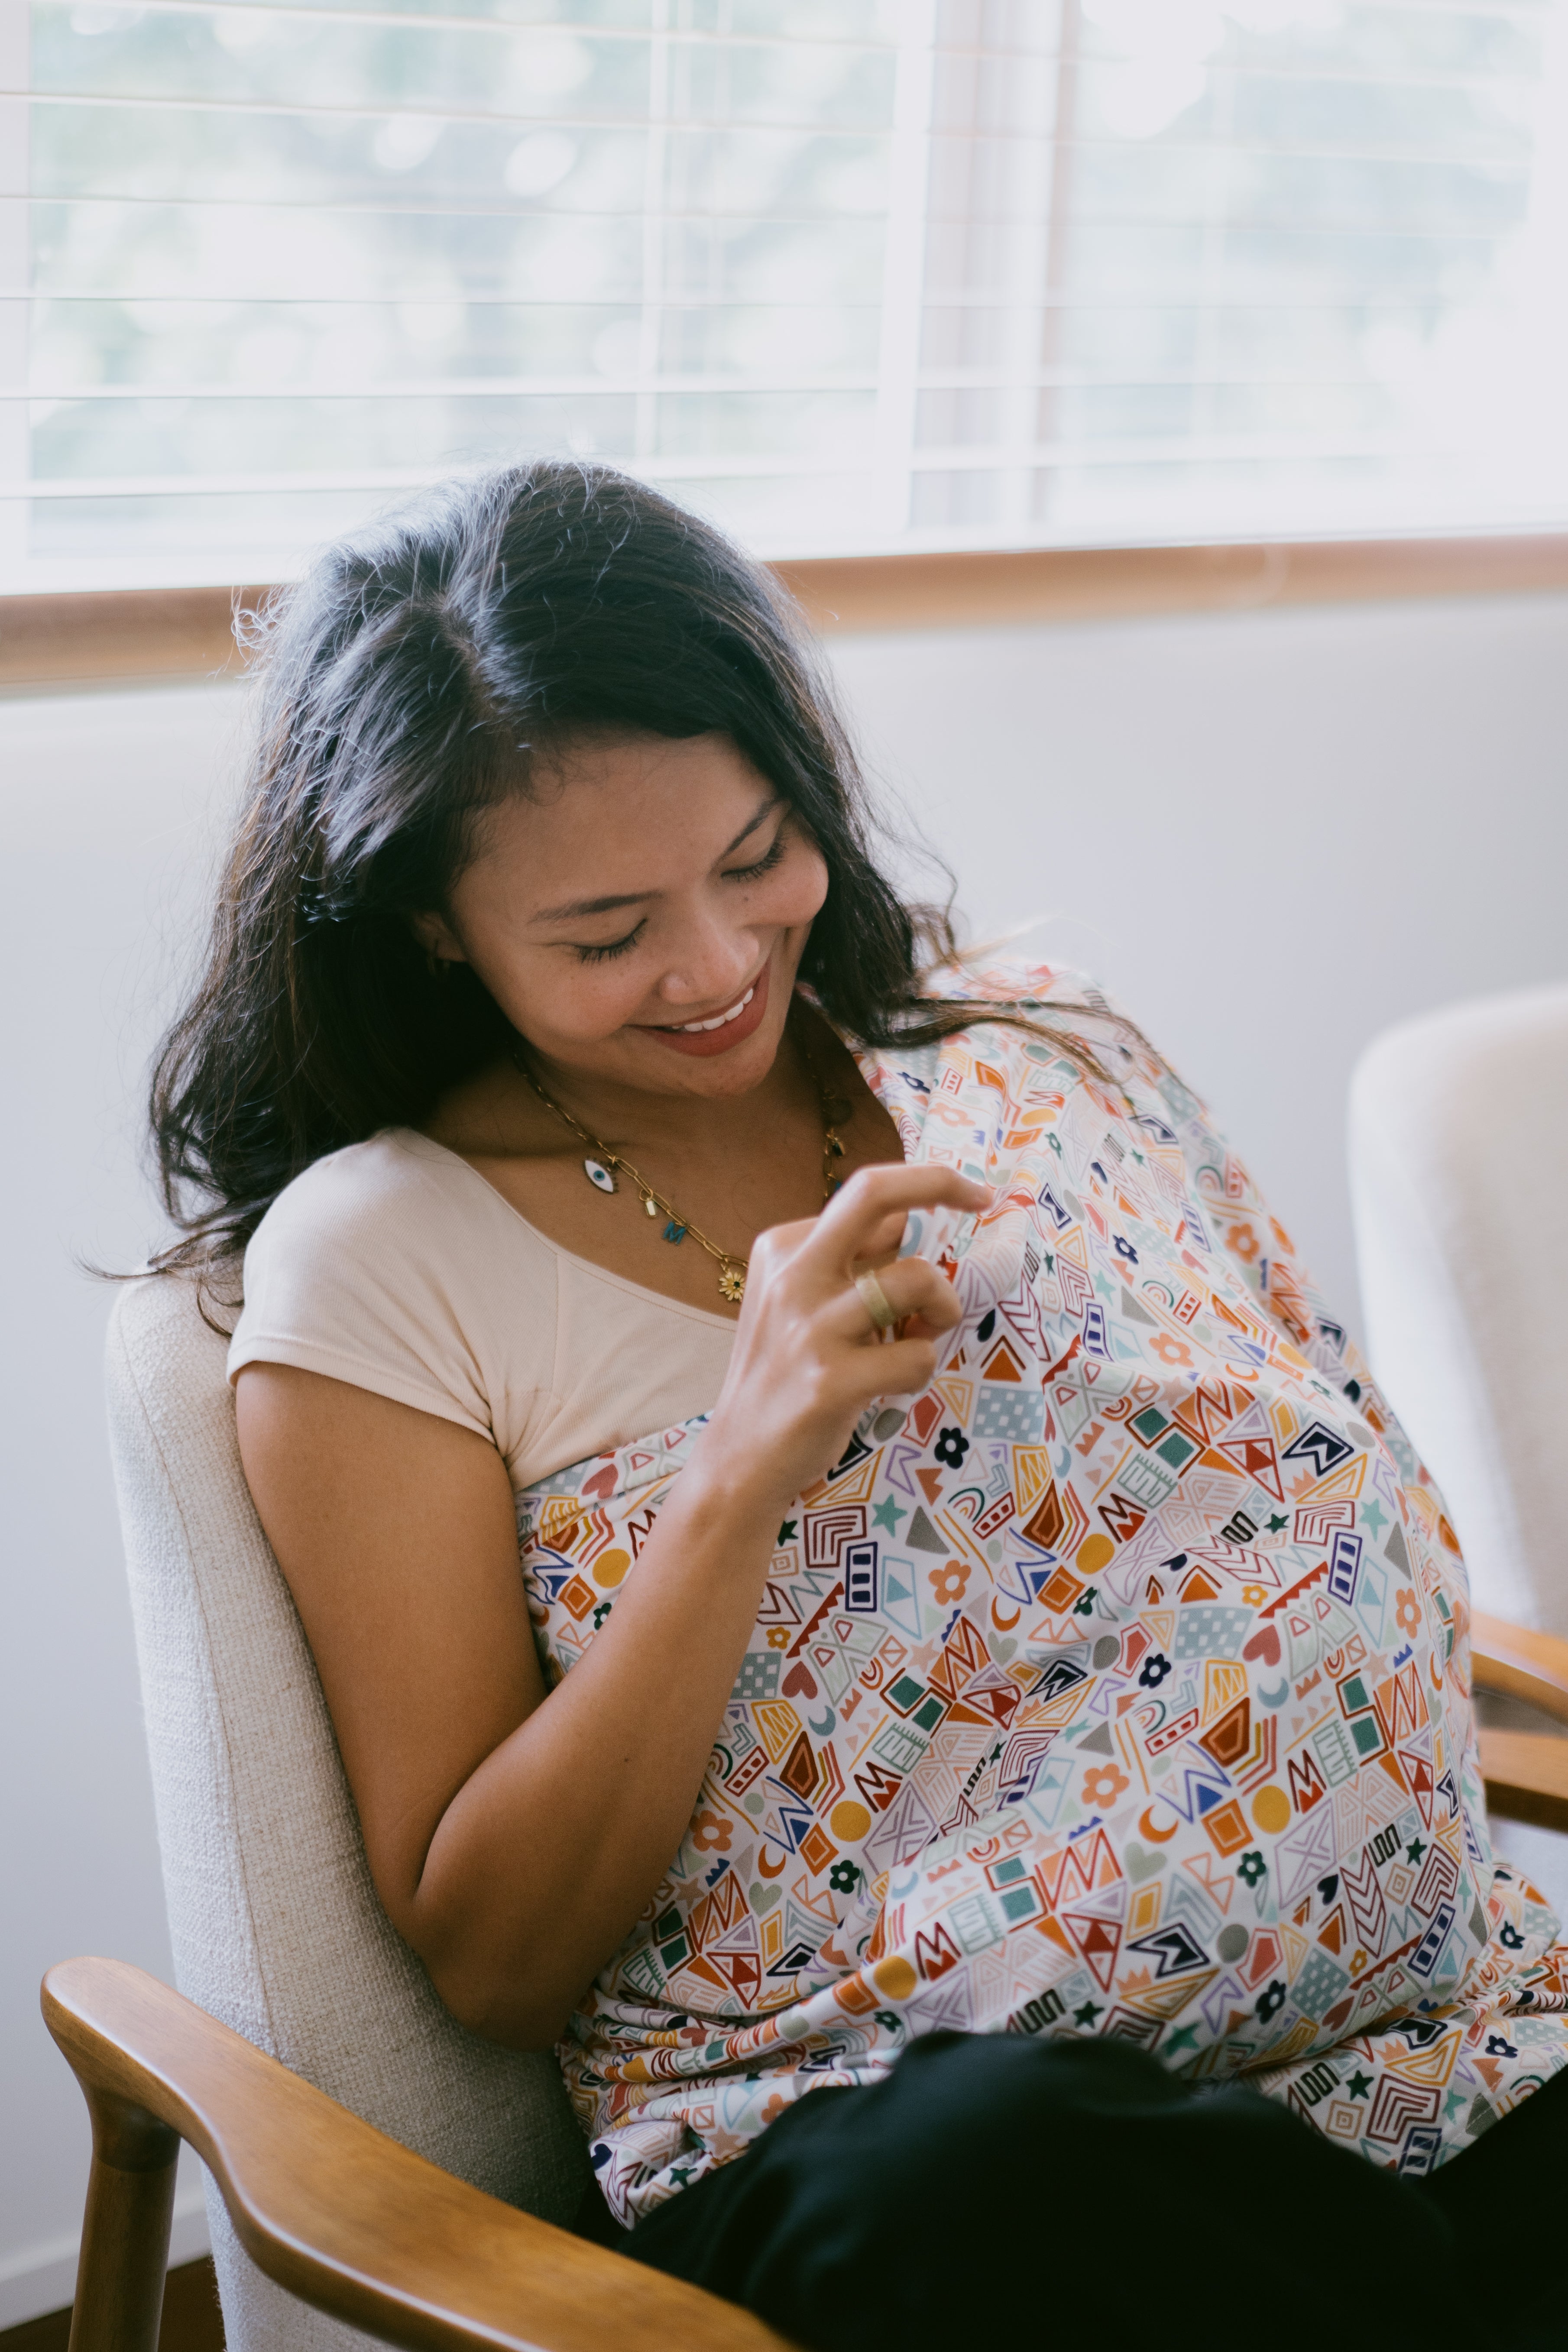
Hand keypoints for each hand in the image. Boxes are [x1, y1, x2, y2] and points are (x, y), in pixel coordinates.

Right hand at [697, 1163, 991, 1522]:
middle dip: (940, 1183)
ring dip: (942, 1308)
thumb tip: (906, 1224)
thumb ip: (847, 1263)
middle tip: (983, 1199)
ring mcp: (810, 1329)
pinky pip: (916, 1356)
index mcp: (783, 1249)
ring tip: (922, 1337)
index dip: (926, 1189)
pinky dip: (921, 1368)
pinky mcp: (830, 1381)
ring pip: (916, 1279)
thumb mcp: (797, 1302)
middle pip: (872, 1195)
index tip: (971, 1193)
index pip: (866, 1197)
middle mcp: (793, 1277)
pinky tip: (895, 1384)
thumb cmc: (783, 1374)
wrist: (739, 1457)